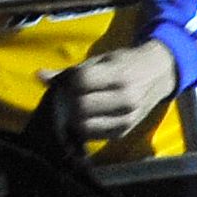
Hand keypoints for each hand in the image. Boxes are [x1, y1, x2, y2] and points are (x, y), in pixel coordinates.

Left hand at [38, 41, 180, 144]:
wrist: (158, 74)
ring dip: (72, 119)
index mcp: (119, 75)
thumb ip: (70, 71)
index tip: (66, 81)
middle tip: (66, 98)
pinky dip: (82, 129)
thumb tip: (38, 76)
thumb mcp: (101, 60)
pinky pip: (92, 136)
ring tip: (73, 109)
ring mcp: (127, 118)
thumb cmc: (125, 64)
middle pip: (80, 107)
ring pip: (84, 126)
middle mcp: (126, 99)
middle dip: (68, 103)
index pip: (80, 81)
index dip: (67, 82)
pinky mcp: (123, 132)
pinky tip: (81, 119)